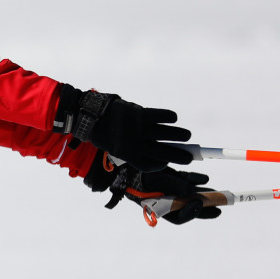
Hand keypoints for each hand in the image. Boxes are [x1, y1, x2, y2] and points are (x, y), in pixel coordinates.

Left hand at [54, 87, 190, 170]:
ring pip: (166, 135)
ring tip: (186, 136)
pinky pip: (161, 116)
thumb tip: (155, 152)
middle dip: (180, 156)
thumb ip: (130, 150)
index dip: (161, 165)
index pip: (149, 165)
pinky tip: (173, 118)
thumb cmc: (102, 132)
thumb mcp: (113, 146)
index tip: (168, 161)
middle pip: (163, 153)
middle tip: (190, 156)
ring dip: (180, 136)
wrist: (88, 114)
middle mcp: (134, 144)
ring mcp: (138, 128)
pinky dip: (169, 117)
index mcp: (127, 155)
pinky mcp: (139, 113)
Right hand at [83, 151, 219, 223]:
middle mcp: (164, 202)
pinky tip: (205, 180)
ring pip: (189, 195)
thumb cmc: (135, 175)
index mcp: (158, 208)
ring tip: (219, 194)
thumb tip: (191, 192)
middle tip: (220, 208)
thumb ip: (172, 185)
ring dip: (204, 195)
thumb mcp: (154, 180)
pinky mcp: (169, 179)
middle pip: (187, 208)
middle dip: (204, 208)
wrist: (122, 166)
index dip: (191, 213)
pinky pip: (185, 182)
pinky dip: (195, 181)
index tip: (201, 205)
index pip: (178, 217)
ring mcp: (168, 190)